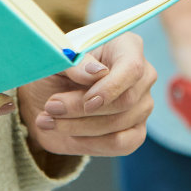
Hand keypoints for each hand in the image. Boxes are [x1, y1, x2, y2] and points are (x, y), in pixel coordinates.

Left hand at [18, 32, 155, 159]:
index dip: (111, 87)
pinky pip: (123, 144)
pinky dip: (92, 143)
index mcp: (126, 46)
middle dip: (83, 109)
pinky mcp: (136, 131)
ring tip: (48, 120)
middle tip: (51, 107)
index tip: (87, 101)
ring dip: (79, 126)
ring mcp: (142, 105)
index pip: (132, 68)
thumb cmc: (57, 70)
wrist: (49, 96)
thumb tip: (96, 72)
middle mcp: (142, 75)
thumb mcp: (58, 60)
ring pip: (119, 125)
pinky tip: (70, 134)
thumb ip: (76, 63)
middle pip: (125, 100)